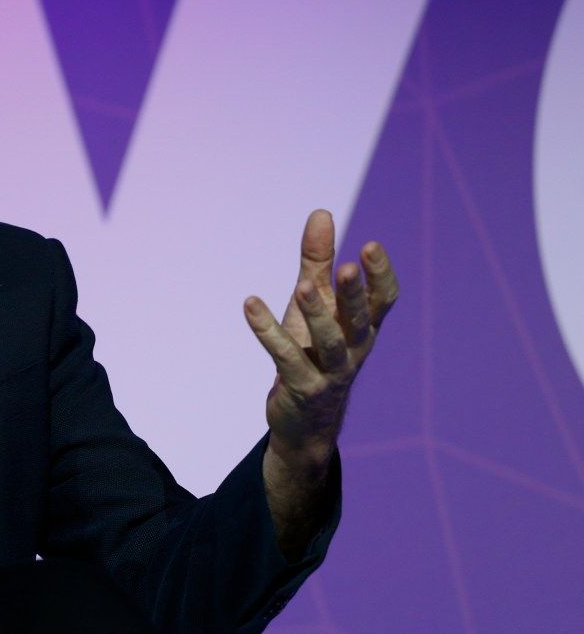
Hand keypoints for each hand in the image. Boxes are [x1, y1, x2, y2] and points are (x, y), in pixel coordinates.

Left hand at [244, 209, 398, 467]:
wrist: (306, 421)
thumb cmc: (313, 351)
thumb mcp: (315, 304)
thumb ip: (318, 262)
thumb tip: (321, 213)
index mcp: (363, 328)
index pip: (383, 301)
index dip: (380, 276)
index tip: (370, 245)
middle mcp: (354, 349)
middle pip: (359, 320)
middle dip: (353, 295)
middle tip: (346, 267)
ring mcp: (331, 372)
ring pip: (329, 343)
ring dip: (316, 315)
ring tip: (302, 287)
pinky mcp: (302, 388)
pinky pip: (286, 358)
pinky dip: (268, 332)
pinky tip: (250, 305)